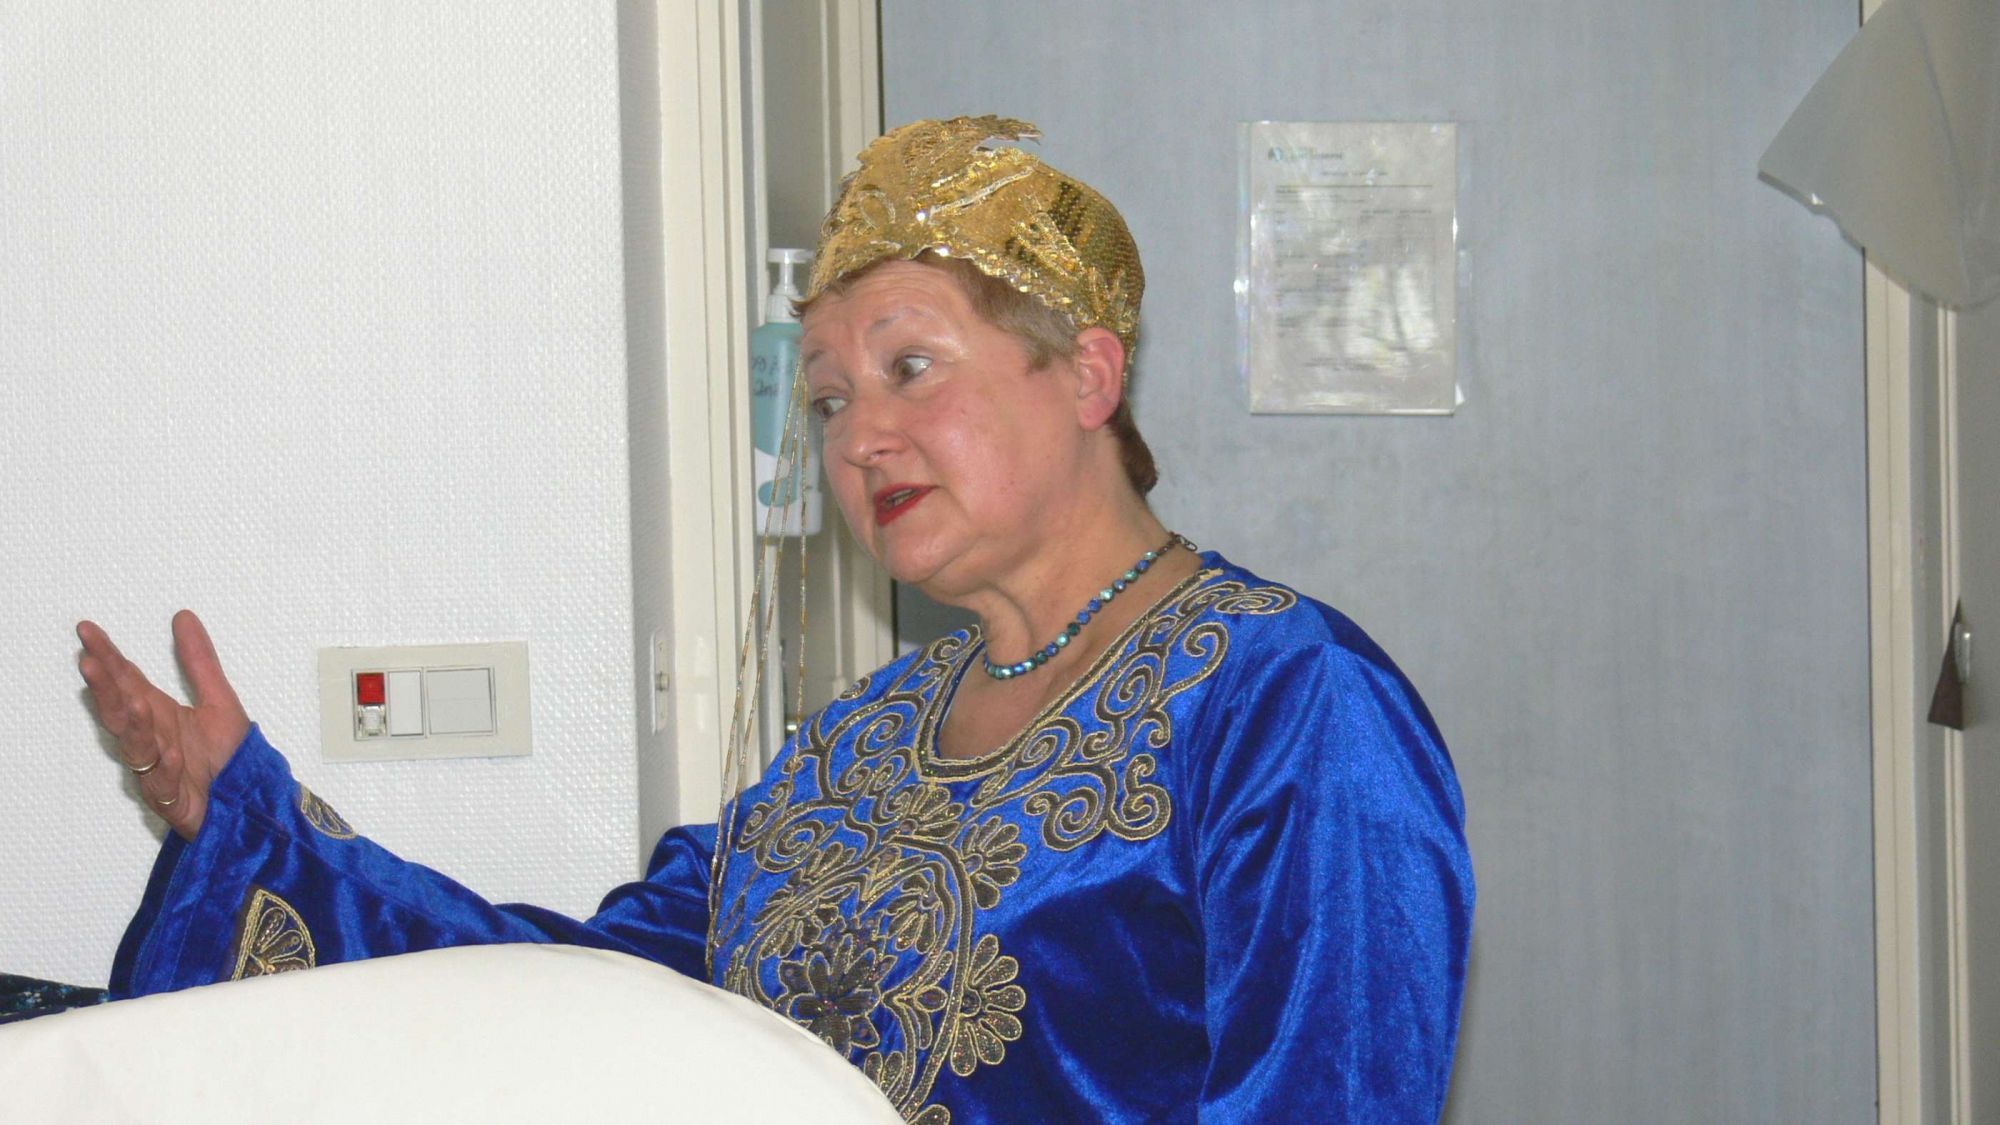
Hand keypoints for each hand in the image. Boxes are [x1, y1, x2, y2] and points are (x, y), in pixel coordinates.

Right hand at [76, 610, 249, 839]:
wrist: (247, 805)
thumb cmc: (226, 756)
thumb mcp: (218, 700)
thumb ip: (199, 661)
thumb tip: (183, 615)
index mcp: (159, 713)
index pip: (127, 680)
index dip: (108, 656)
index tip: (87, 630)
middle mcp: (153, 739)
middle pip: (122, 710)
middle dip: (105, 688)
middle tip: (89, 661)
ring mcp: (158, 770)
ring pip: (137, 748)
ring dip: (135, 726)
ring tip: (135, 702)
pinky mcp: (173, 800)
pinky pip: (165, 785)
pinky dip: (166, 769)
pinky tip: (170, 753)